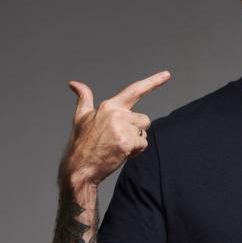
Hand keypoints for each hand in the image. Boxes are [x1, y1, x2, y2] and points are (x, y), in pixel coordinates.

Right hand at [60, 71, 170, 186]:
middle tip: (117, 139)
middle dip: (136, 130)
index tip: (167, 74)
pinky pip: (143, 145)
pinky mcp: (127, 142)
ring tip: (117, 146)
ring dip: (136, 141)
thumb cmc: (82, 143)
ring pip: (144, 133)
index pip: (134, 90)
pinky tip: (120, 153)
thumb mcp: (81, 117)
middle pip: (144, 119)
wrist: (79, 168)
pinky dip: (135, 151)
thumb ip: (83, 98)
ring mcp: (122, 128)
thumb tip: (74, 83)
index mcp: (109, 106)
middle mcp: (116, 114)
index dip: (153, 82)